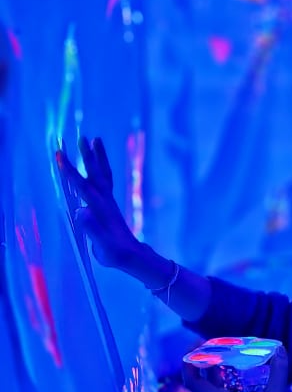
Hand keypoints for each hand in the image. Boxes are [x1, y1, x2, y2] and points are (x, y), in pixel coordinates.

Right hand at [56, 136, 139, 269]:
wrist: (132, 255)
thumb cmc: (115, 252)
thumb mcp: (102, 245)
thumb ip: (92, 229)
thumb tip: (81, 212)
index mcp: (100, 208)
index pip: (82, 186)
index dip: (70, 171)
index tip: (60, 156)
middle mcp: (105, 200)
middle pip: (95, 174)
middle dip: (87, 156)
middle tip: (81, 137)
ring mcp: (108, 200)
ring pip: (103, 173)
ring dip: (98, 156)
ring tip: (95, 138)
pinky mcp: (109, 203)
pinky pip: (106, 179)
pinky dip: (102, 167)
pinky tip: (98, 161)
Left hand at [183, 347, 291, 391]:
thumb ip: (279, 371)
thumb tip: (281, 349)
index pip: (191, 381)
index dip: (188, 361)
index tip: (196, 344)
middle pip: (196, 380)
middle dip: (199, 360)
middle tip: (211, 343)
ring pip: (207, 386)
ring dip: (210, 368)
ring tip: (223, 351)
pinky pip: (218, 391)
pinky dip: (222, 377)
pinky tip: (237, 369)